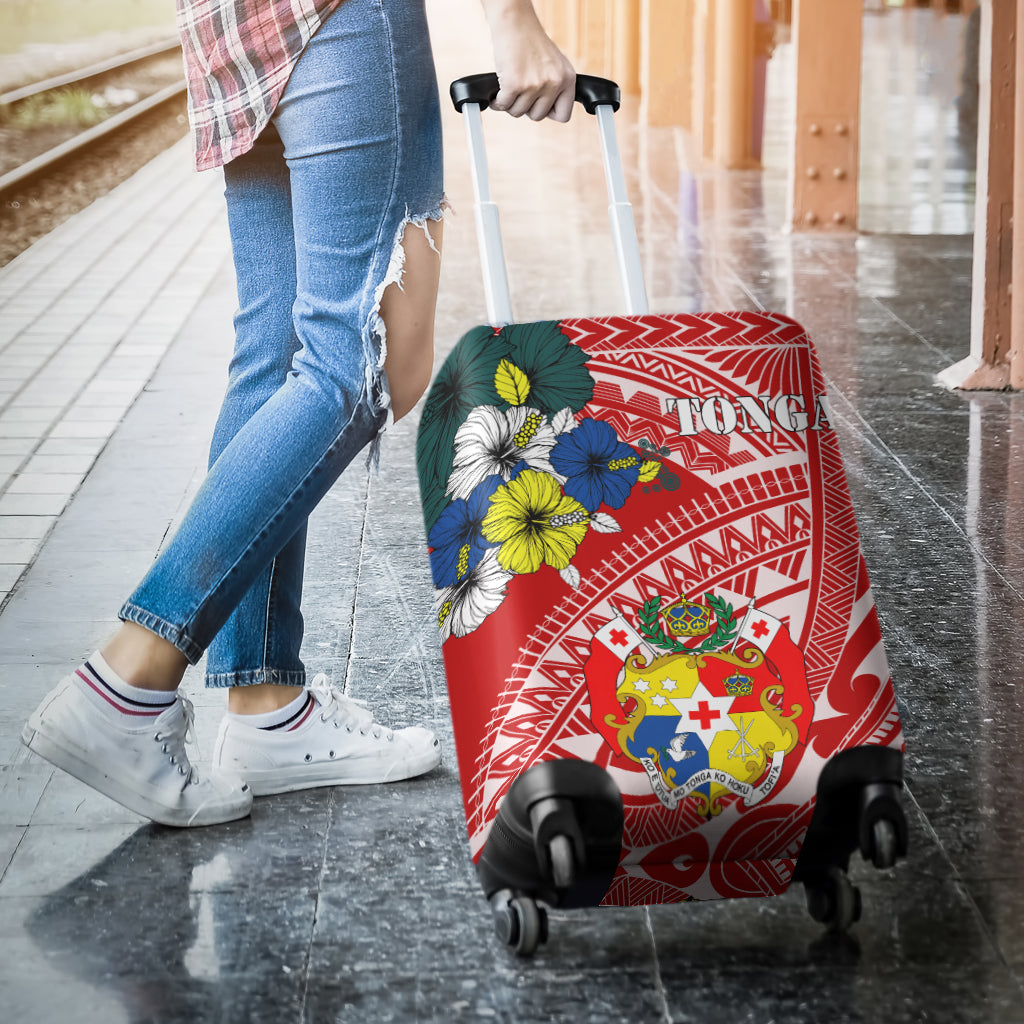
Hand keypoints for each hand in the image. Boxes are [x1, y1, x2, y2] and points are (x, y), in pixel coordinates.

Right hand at [481, 0, 575, 121]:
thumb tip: (547, 112)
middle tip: (519, 93)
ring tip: (509, 88)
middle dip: (525, 107)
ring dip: (510, 104)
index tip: (538, 104)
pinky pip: (504, 106)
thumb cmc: (530, 42)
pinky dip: (497, 101)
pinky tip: (498, 92)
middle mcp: (554, 82)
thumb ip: (555, 87)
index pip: (563, 115)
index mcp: (567, 78)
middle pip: (537, 116)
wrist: (515, 22)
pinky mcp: (515, 84)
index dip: (548, 112)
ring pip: (518, 112)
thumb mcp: (554, 64)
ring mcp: (535, 84)